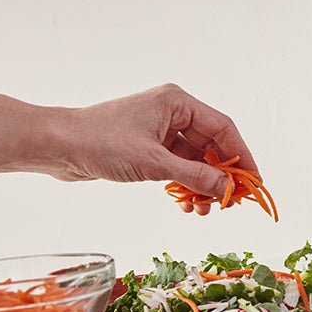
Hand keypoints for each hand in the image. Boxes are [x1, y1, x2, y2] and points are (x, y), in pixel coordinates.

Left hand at [57, 84, 258, 214]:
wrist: (57, 147)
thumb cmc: (100, 142)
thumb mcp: (154, 163)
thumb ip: (195, 176)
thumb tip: (228, 190)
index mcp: (177, 103)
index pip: (224, 128)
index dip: (243, 157)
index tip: (254, 182)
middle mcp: (173, 113)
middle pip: (213, 146)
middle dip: (222, 176)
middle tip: (232, 201)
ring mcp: (161, 131)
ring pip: (197, 161)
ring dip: (203, 186)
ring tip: (205, 209)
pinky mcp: (150, 148)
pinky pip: (180, 168)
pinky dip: (186, 186)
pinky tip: (187, 204)